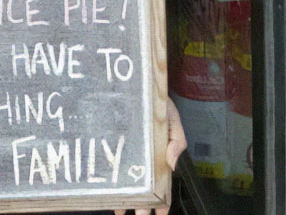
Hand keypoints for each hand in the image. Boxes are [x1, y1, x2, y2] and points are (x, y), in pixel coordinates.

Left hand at [114, 98, 185, 214]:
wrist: (143, 84)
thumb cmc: (161, 103)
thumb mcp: (174, 121)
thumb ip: (177, 142)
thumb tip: (171, 165)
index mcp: (161, 154)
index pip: (164, 182)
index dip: (162, 199)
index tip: (159, 213)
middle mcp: (146, 156)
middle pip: (145, 185)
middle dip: (142, 202)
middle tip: (137, 214)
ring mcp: (133, 150)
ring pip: (130, 178)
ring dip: (126, 195)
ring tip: (119, 210)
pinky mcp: (120, 142)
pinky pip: (116, 162)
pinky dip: (113, 177)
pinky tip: (108, 189)